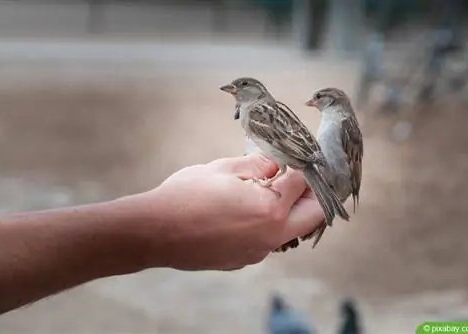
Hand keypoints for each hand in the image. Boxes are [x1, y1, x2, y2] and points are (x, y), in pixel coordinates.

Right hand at [123, 153, 324, 270]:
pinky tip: (248, 211)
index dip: (303, 166)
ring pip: (291, 231)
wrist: (154, 232)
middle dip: (313, 193)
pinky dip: (269, 224)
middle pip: (312, 215)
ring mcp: (257, 252)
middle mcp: (270, 236)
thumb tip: (275, 165)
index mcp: (270, 210)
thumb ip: (257, 165)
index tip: (300, 157)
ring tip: (274, 191)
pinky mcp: (242, 260)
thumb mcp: (223, 169)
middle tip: (303, 176)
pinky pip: (267, 241)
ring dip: (291, 211)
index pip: (302, 183)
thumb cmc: (186, 196)